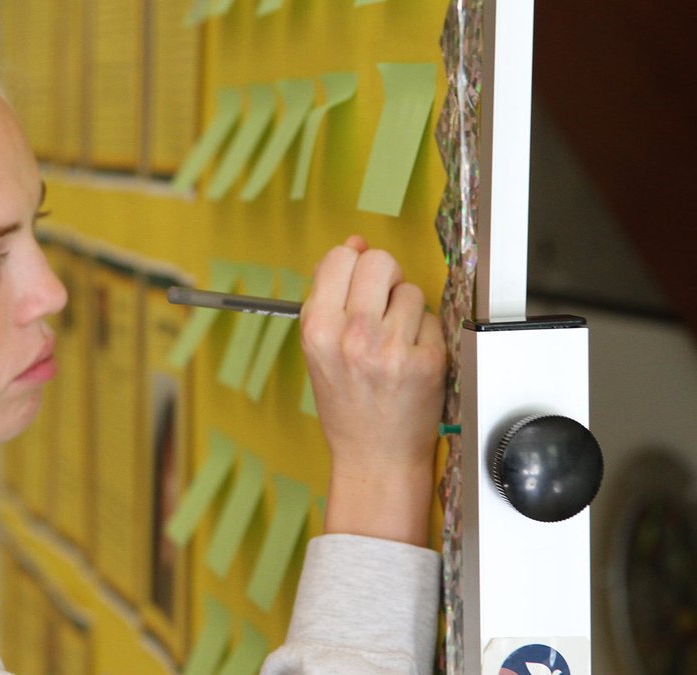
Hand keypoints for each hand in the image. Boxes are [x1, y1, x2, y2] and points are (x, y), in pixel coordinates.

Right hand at [300, 236, 445, 546]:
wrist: (374, 456)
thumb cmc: (346, 404)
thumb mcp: (320, 348)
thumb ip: (332, 295)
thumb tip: (355, 243)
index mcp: (317, 329)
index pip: (340, 258)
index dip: (353, 266)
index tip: (358, 284)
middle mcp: (351, 336)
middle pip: (378, 262)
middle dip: (384, 277)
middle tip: (382, 304)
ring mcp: (390, 348)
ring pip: (410, 290)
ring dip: (406, 309)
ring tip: (394, 341)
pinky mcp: (426, 361)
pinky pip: (432, 319)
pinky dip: (425, 334)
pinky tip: (411, 359)